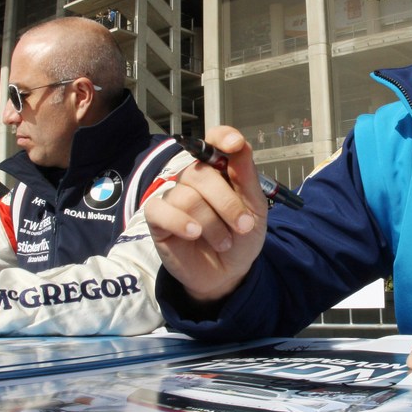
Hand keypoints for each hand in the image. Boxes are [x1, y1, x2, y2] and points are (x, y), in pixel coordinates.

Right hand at [145, 125, 267, 302]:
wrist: (227, 273)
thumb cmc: (240, 238)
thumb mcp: (255, 210)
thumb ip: (247, 179)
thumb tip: (240, 146)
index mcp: (218, 170)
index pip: (214, 140)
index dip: (223, 137)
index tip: (235, 145)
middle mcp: (193, 178)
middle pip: (202, 173)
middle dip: (227, 203)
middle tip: (244, 226)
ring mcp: (173, 196)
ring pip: (187, 196)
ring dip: (212, 224)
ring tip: (223, 242)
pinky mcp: (156, 217)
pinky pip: (161, 210)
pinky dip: (180, 222)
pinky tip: (194, 234)